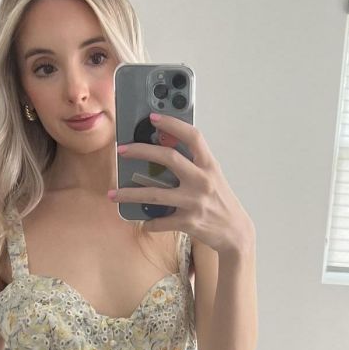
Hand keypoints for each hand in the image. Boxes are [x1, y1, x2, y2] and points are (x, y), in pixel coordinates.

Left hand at [110, 113, 253, 253]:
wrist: (235, 231)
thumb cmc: (220, 201)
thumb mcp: (212, 177)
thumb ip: (194, 163)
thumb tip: (164, 147)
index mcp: (209, 166)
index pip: (192, 136)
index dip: (173, 123)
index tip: (153, 117)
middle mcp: (202, 181)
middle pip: (168, 158)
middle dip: (141, 151)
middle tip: (122, 150)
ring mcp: (194, 202)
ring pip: (156, 195)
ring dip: (130, 194)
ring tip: (113, 193)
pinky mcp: (189, 222)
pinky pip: (161, 222)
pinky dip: (149, 223)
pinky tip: (143, 222)